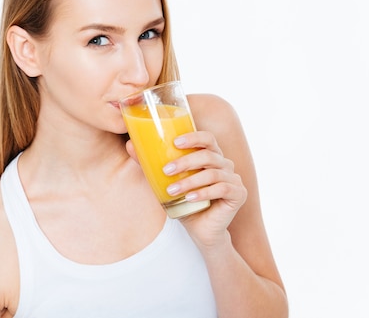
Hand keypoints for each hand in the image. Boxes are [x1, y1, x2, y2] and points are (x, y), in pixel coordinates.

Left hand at [163, 131, 246, 248]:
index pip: (207, 138)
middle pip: (208, 155)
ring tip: (172, 190)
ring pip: (212, 174)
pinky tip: (189, 199)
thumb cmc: (185, 204)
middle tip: (166, 170)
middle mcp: (225, 164)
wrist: (201, 232)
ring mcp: (234, 179)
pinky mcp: (239, 194)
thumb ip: (152, 165)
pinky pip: (221, 189)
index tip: (175, 142)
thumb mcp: (167, 183)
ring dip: (190, 181)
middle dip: (186, 162)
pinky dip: (203, 193)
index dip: (194, 137)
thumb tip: (130, 145)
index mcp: (211, 156)